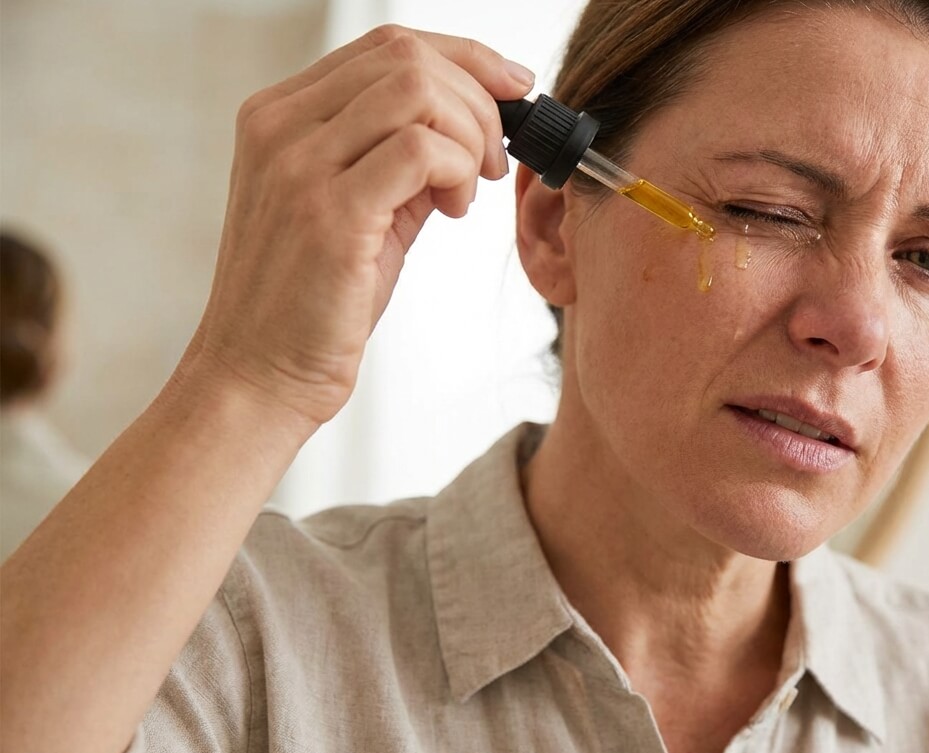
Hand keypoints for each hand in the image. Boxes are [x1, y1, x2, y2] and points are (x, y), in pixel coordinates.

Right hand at [180, 25, 533, 426]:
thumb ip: (402, 157)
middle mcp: (279, 126)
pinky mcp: (327, 213)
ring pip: (417, 89)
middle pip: (408, 56)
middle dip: (477, 100)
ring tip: (467, 190)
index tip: (513, 90)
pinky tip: (452, 210)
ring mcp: (298, 165)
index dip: (467, 59)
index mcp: (280, 114)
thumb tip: (475, 119)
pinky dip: (458, 170)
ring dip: (469, 134)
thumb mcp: (360, 208)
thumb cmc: (314, 301)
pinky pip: (421, 150)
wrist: (260, 376)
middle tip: (490, 161)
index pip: (388, 45)